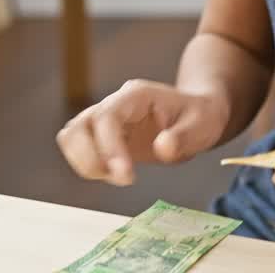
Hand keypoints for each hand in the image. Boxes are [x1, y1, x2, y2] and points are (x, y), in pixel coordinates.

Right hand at [56, 79, 227, 186]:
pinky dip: (88, 165)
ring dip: (85, 162)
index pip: (107, 117)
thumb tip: (162, 148)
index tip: (126, 177)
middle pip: (78, 125)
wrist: (197, 113)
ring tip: (116, 176)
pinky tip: (115, 174)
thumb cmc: (201, 116)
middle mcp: (115, 104)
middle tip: (121, 179)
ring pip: (72, 136)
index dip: (109, 148)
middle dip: (90, 158)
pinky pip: (80, 148)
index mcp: (136, 95)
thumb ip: (184, 137)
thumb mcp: (203, 126)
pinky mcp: (104, 136)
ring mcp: (106, 119)